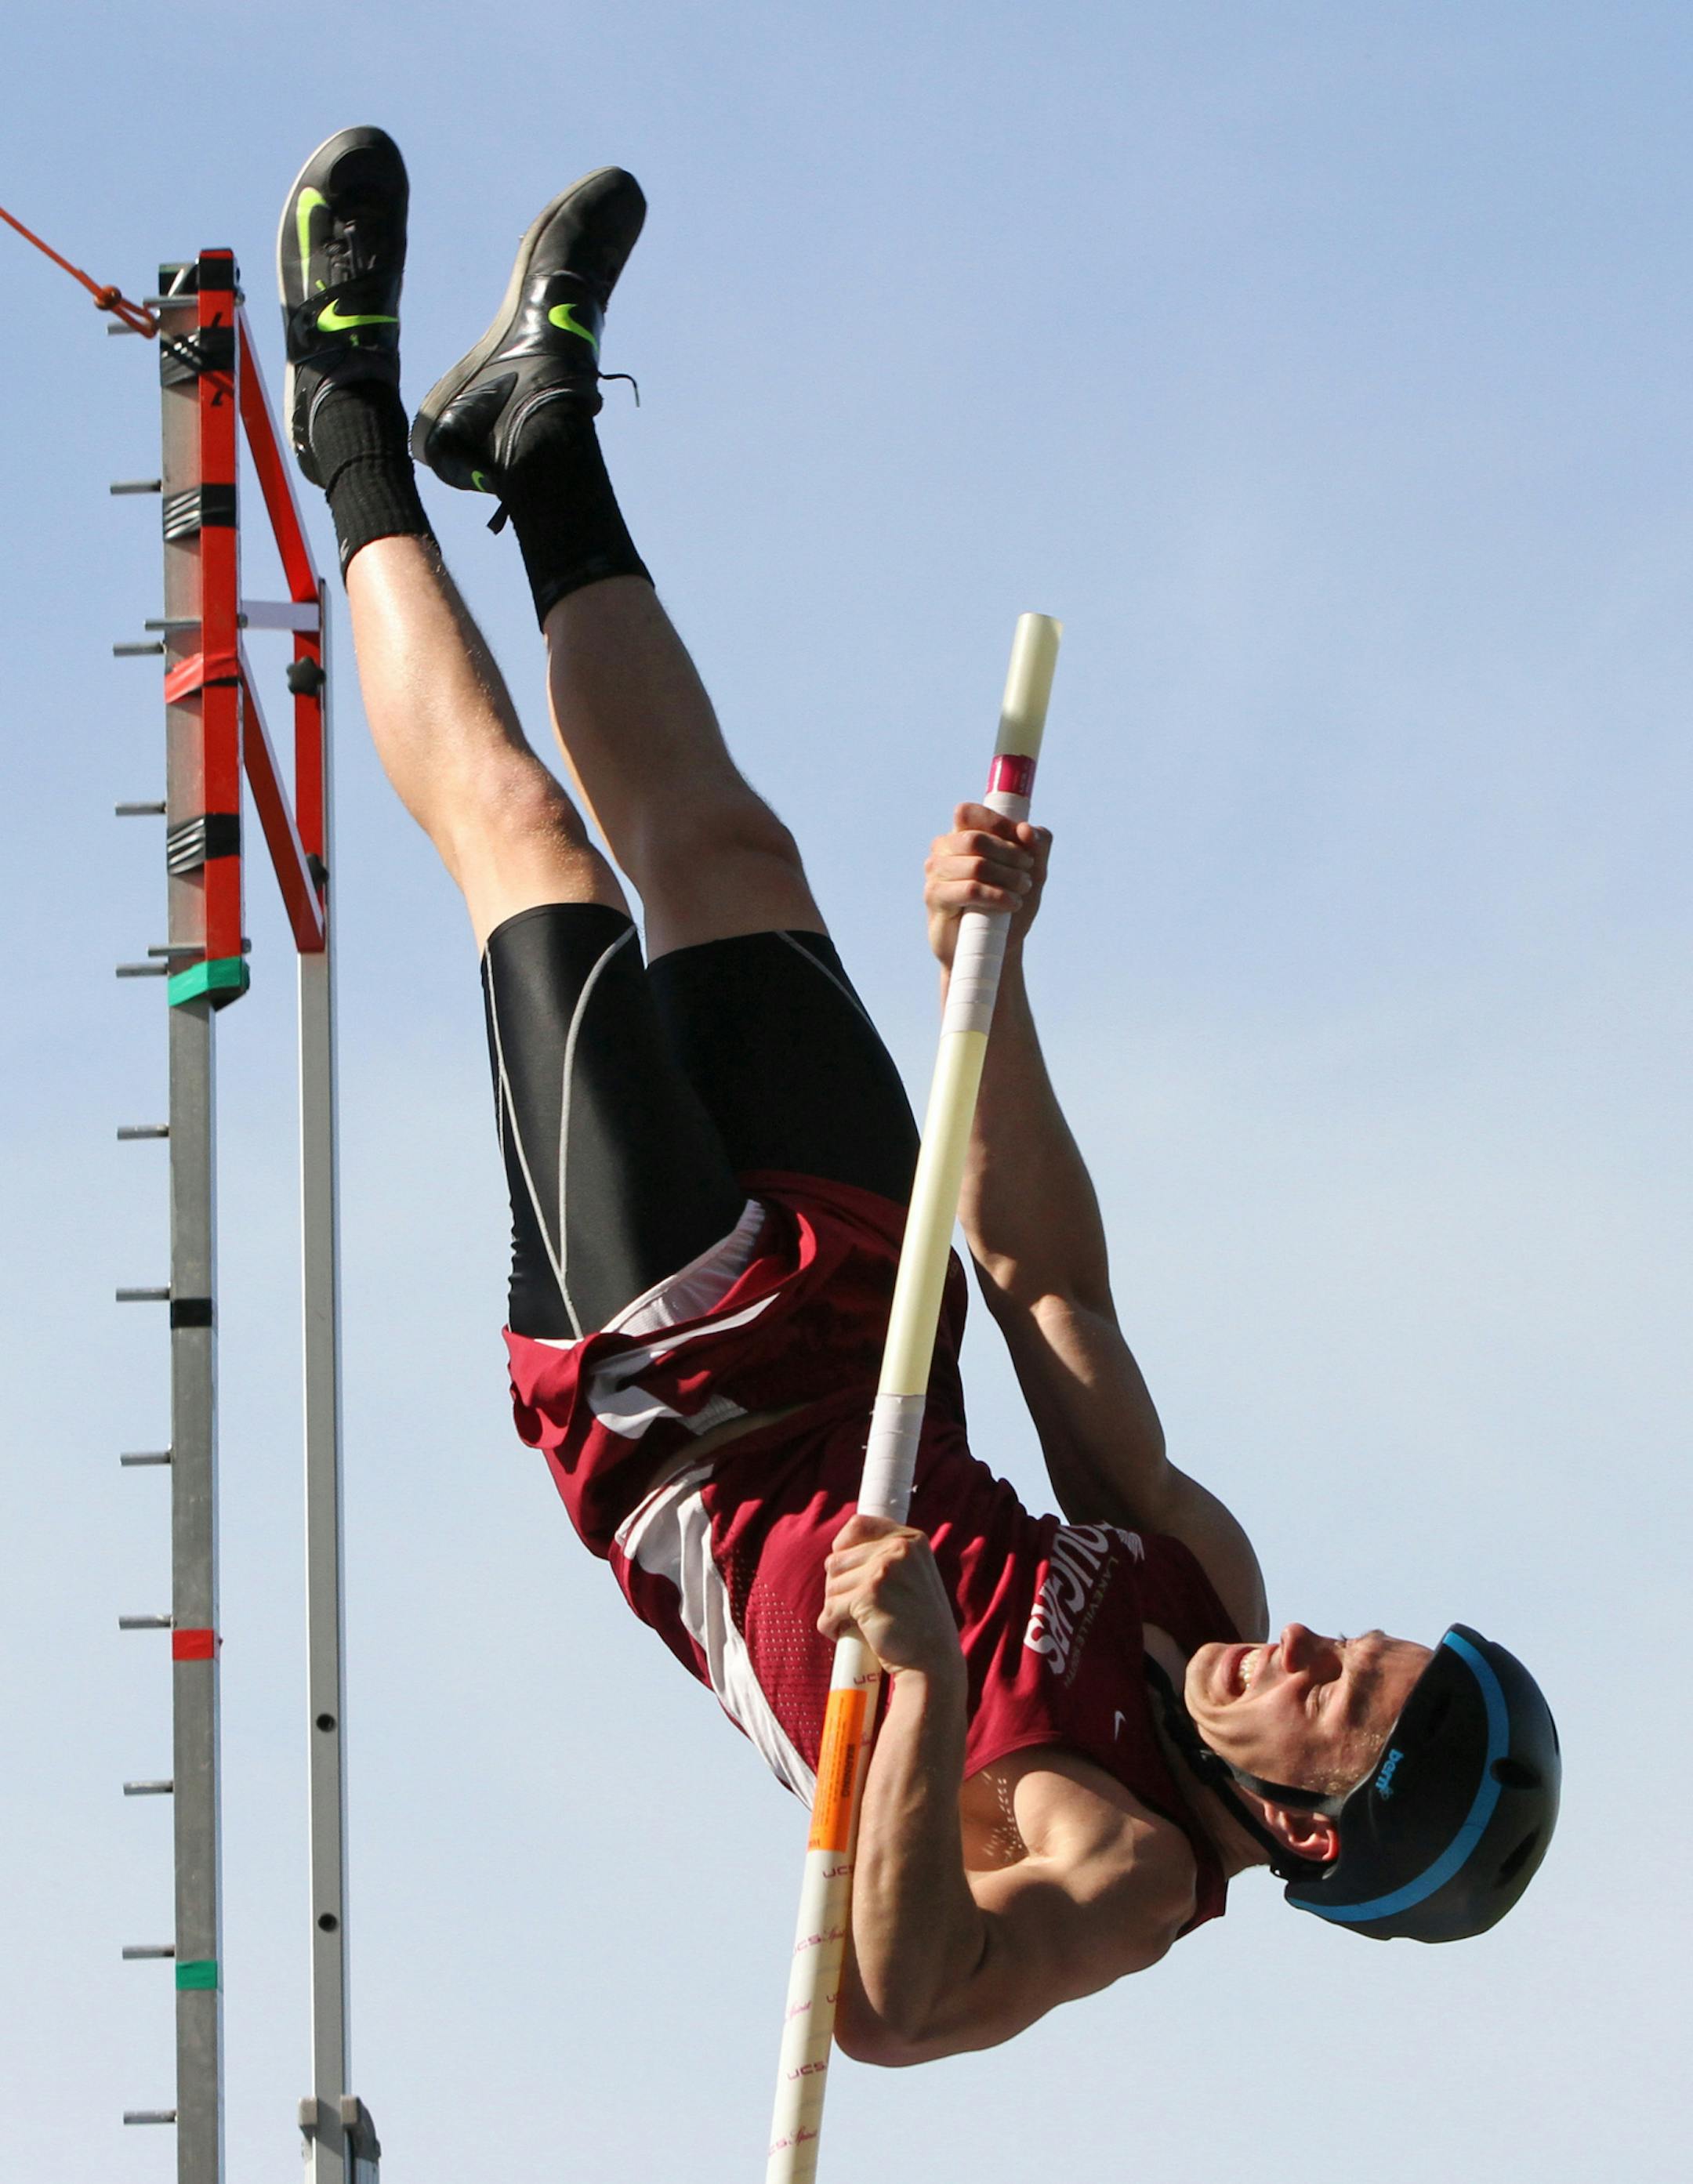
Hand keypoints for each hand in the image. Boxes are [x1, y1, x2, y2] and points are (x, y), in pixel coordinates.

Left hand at [819, 1514, 964, 1685]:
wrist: (934, 1661)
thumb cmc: (920, 1623)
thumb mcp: (915, 1576)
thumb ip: (889, 1557)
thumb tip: (837, 1551)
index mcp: (911, 1540)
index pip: (858, 1524)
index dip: (844, 1547)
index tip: (847, 1570)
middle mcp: (898, 1548)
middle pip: (837, 1558)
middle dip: (838, 1586)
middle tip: (852, 1609)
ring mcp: (884, 1570)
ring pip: (831, 1584)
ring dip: (834, 1607)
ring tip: (851, 1622)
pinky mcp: (868, 1594)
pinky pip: (830, 1608)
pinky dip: (830, 1624)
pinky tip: (840, 1633)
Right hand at [924, 803, 1049, 971]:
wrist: (994, 948)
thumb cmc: (1009, 904)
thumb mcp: (1034, 873)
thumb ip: (1038, 846)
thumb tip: (1027, 829)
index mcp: (961, 835)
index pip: (967, 812)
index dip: (997, 822)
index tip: (1023, 840)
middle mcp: (943, 850)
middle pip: (976, 839)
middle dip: (1011, 854)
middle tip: (1028, 872)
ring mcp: (935, 873)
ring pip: (976, 865)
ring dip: (1008, 877)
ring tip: (1023, 891)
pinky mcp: (935, 898)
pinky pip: (970, 890)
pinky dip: (997, 896)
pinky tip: (1011, 904)